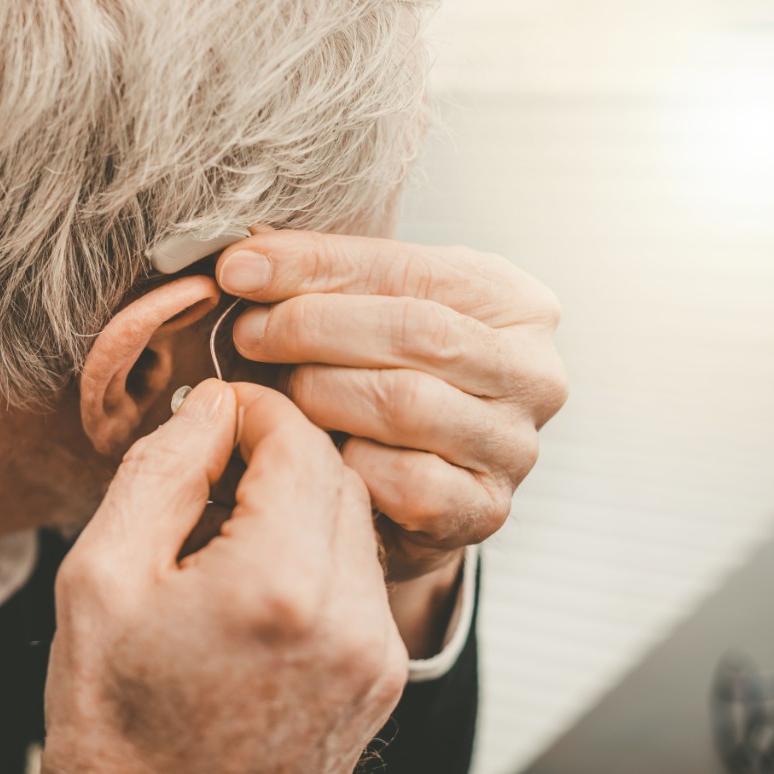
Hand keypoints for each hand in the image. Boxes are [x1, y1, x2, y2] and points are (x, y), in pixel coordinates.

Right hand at [43, 379, 406, 773]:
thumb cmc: (115, 719)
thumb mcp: (101, 575)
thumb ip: (162, 469)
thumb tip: (211, 406)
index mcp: (279, 584)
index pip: (298, 440)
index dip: (253, 409)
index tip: (212, 413)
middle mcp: (350, 619)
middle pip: (337, 475)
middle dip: (276, 452)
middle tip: (210, 468)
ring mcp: (375, 655)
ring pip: (355, 521)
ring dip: (298, 501)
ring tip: (223, 531)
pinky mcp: (380, 678)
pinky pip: (362, 577)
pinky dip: (316, 553)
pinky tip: (253, 578)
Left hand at [217, 232, 568, 583]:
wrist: (408, 486)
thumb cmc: (386, 378)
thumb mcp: (367, 310)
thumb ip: (320, 277)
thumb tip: (244, 264)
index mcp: (515, 303)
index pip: (409, 268)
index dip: (316, 265)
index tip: (240, 270)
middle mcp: (533, 373)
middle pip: (414, 332)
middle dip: (312, 327)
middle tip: (247, 334)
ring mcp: (513, 447)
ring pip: (404, 404)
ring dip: (320, 393)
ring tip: (276, 389)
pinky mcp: (484, 510)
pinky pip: (404, 481)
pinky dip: (348, 462)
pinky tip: (322, 450)